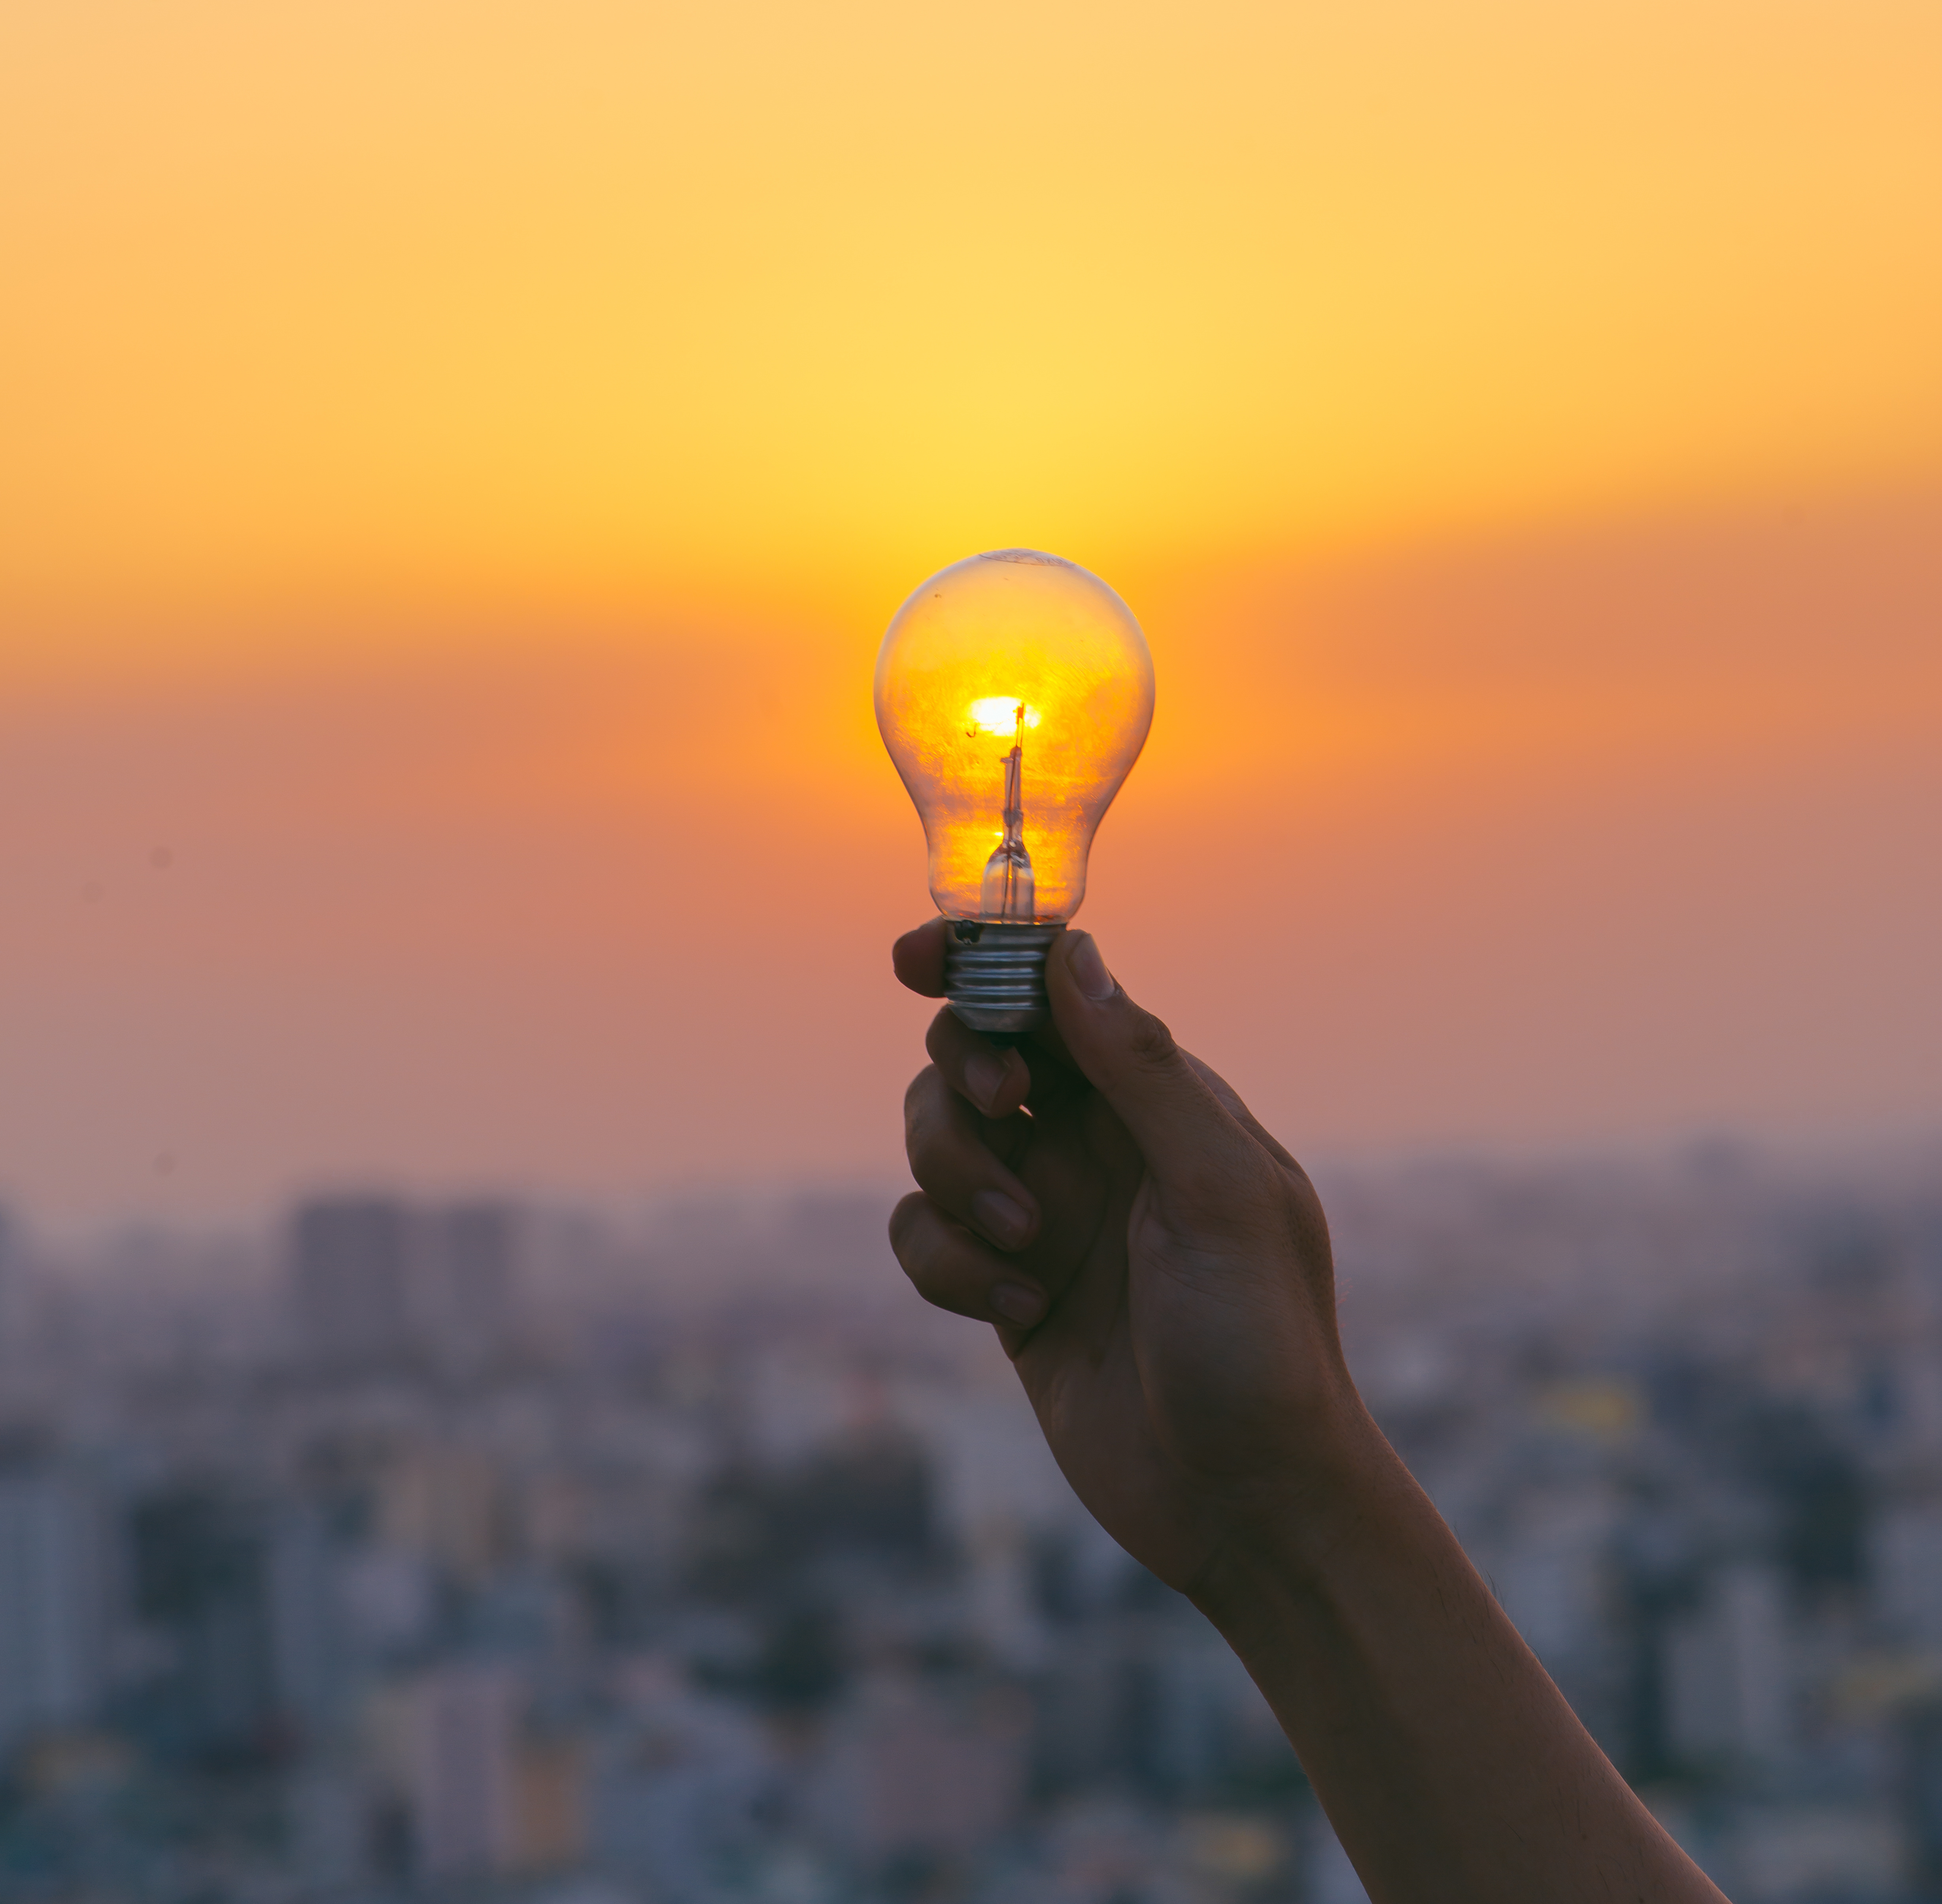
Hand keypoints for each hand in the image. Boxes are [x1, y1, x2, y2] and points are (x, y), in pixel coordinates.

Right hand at [889, 919, 1368, 1593]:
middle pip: (975, 1055)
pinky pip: (926, 1237)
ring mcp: (1048, 1215)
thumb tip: (1072, 955)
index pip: (1056, 994)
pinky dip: (950, 1264)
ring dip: (957, 1179)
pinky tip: (1020, 1309)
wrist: (1248, 1503)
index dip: (982, 961)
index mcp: (1161, 1101)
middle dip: (962, 1077)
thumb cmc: (1261, 1344)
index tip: (917, 958)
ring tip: (1027, 1244)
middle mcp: (1098, 1145)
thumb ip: (1143, 1070)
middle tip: (1002, 1111)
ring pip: (937, 1142)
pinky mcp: (1006, 1288)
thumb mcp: (1219, 1193)